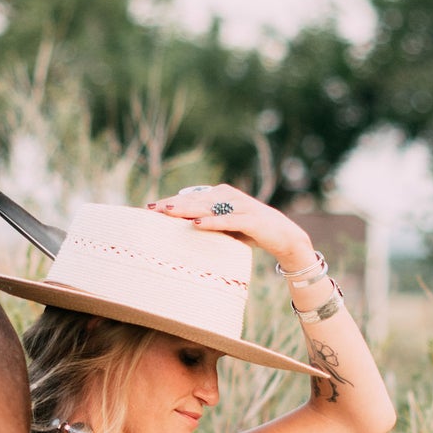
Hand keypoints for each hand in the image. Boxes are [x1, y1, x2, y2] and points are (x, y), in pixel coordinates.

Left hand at [149, 183, 313, 273]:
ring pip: (207, 207)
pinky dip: (212, 222)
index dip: (170, 202)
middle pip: (194, 200)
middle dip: (171, 205)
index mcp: (221, 195)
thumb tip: (183, 231)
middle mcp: (228, 196)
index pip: (190, 198)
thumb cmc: (251, 232)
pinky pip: (227, 221)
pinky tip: (196, 224)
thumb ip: (207, 223)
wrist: (284, 236)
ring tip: (166, 212)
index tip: (148, 208)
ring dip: (185, 209)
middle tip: (149, 209)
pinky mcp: (250, 220)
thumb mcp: (225, 228)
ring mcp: (240, 206)